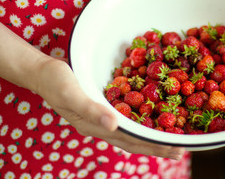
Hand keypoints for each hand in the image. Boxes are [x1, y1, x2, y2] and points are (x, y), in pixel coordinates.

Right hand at [35, 58, 184, 159]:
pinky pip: (127, 118)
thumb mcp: (71, 94)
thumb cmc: (55, 82)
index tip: (174, 149)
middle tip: (182, 151)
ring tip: (171, 140)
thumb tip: (114, 125)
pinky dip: (141, 122)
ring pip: (132, 131)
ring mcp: (102, 117)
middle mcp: (102, 125)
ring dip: (152, 136)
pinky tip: (150, 120)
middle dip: (157, 146)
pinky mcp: (103, 106)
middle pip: (135, 140)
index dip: (153, 145)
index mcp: (95, 126)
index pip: (131, 140)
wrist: (43, 73)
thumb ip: (91, 110)